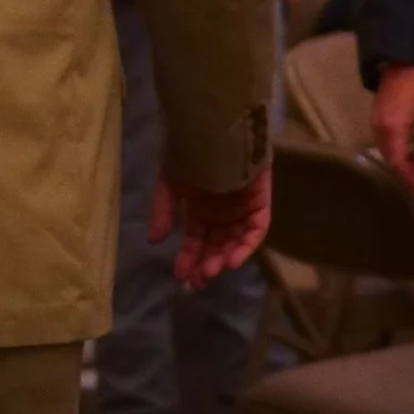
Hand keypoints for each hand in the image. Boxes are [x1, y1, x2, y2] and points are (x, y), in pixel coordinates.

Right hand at [151, 164, 272, 288]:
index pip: (196, 240)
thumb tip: (153, 241)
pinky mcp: (260, 201)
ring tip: (213, 270)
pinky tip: (232, 259)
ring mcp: (242, 207)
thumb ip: (163, 211)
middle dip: (206, 265)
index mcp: (200, 207)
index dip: (189, 258)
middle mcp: (221, 211)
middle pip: (216, 244)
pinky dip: (246, 245)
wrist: (215, 131)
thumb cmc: (190, 155)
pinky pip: (257, 229)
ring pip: (235, 240)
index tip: (180, 277)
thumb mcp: (169, 184)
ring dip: (224, 258)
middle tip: (198, 282)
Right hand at [374, 63, 413, 191]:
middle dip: (411, 175)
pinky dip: (401, 154)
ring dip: (406, 166)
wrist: (402, 59)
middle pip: (392, 162)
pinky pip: (387, 145)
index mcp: (393, 128)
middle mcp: (380, 130)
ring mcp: (376, 125)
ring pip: (389, 155)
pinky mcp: (378, 120)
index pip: (399, 164)